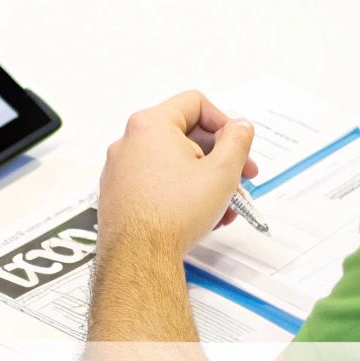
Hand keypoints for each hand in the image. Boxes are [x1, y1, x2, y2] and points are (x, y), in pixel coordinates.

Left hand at [96, 90, 258, 262]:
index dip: (224, 123)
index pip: (195, 103)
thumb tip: (240, 127)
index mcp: (150, 125)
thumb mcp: (222, 172)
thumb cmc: (171, 215)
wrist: (140, 256)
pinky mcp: (119, 192)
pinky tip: (201, 215)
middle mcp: (129, 142)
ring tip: (224, 205)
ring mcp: (121, 168)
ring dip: (204, 180)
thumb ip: (237, 141)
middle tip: (239, 176)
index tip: (237, 144)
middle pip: (185, 135)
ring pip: (173, 164)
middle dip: (218, 158)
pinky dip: (181, 192)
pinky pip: (157, 182)